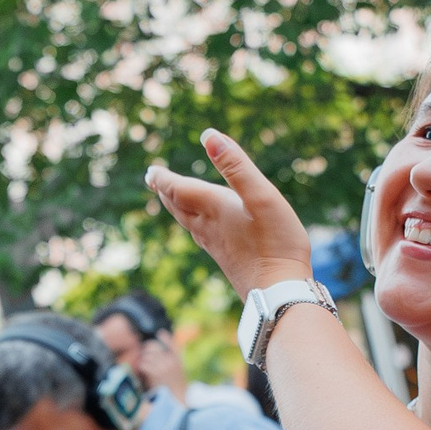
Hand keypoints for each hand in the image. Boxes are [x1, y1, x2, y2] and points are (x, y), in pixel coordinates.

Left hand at [145, 130, 314, 298]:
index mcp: (213, 208)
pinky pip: (201, 236)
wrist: (279, 293)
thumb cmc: (276, 243)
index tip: (152, 170)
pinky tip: (203, 229)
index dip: (163, 178)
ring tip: (172, 199)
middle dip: (166, 191)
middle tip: (155, 179)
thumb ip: (236, 166)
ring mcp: (217, 246)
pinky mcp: (227, 260)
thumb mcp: (261, 195)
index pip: (178, 188)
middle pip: (178, 206)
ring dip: (176, 207)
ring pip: (187, 222)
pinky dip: (193, 224)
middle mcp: (208, 227)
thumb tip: (209, 136)